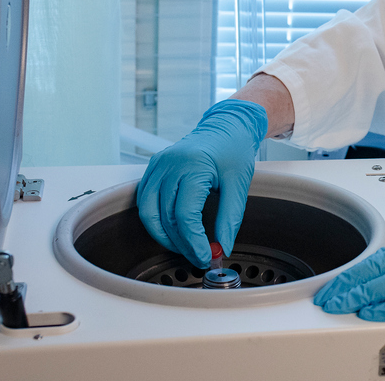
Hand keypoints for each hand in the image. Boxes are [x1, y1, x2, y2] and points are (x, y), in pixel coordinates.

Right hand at [137, 100, 266, 266]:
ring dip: (163, 235)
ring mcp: (158, 165)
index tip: (206, 256)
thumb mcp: (239, 184)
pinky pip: (145, 200)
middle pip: (165, 217)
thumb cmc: (234, 151)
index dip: (194, 242)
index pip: (185, 216)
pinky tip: (172, 229)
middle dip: (180, 243)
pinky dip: (155, 219)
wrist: (226, 127)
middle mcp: (170, 165)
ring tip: (184, 246)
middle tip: (197, 256)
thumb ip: (230, 218)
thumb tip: (223, 246)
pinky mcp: (153, 167)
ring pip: (148, 212)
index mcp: (193, 167)